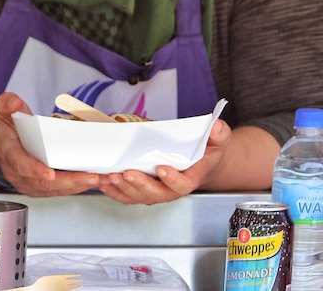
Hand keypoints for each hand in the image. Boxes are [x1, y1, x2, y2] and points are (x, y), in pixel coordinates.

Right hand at [0, 92, 104, 195]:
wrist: (5, 146)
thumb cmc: (8, 130)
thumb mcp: (4, 111)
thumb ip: (7, 104)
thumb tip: (15, 104)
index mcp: (10, 154)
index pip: (21, 165)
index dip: (35, 170)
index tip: (49, 173)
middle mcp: (19, 174)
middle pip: (44, 183)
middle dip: (69, 181)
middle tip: (91, 177)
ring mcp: (31, 184)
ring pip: (56, 190)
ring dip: (80, 186)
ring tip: (101, 179)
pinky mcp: (43, 188)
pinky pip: (62, 190)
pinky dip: (79, 187)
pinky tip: (97, 181)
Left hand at [99, 118, 230, 204]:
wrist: (199, 165)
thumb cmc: (206, 154)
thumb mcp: (218, 142)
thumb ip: (219, 135)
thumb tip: (216, 126)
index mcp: (190, 179)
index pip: (182, 185)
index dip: (172, 179)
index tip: (162, 168)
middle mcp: (171, 190)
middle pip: (155, 194)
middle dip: (140, 184)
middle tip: (127, 173)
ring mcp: (155, 192)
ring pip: (138, 196)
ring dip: (122, 188)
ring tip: (109, 177)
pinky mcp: (142, 191)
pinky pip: (127, 195)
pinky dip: (114, 190)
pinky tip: (103, 181)